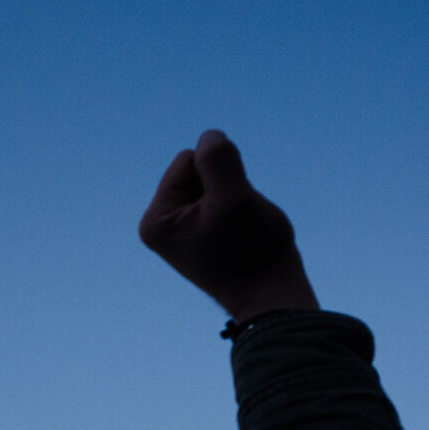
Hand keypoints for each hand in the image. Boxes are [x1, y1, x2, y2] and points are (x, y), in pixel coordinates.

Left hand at [137, 130, 319, 321]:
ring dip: (234, 197)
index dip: (219, 177)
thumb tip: (209, 136)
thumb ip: (218, 160)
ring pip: (214, 183)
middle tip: (237, 224)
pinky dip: (238, 208)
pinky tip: (241, 235)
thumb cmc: (253, 249)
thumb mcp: (234, 197)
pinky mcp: (201, 232)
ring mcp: (180, 229)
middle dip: (225, 186)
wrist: (273, 293)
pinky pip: (222, 198)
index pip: (187, 160)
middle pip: (197, 170)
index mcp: (155, 219)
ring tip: (240, 230)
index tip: (228, 213)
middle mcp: (160, 224)